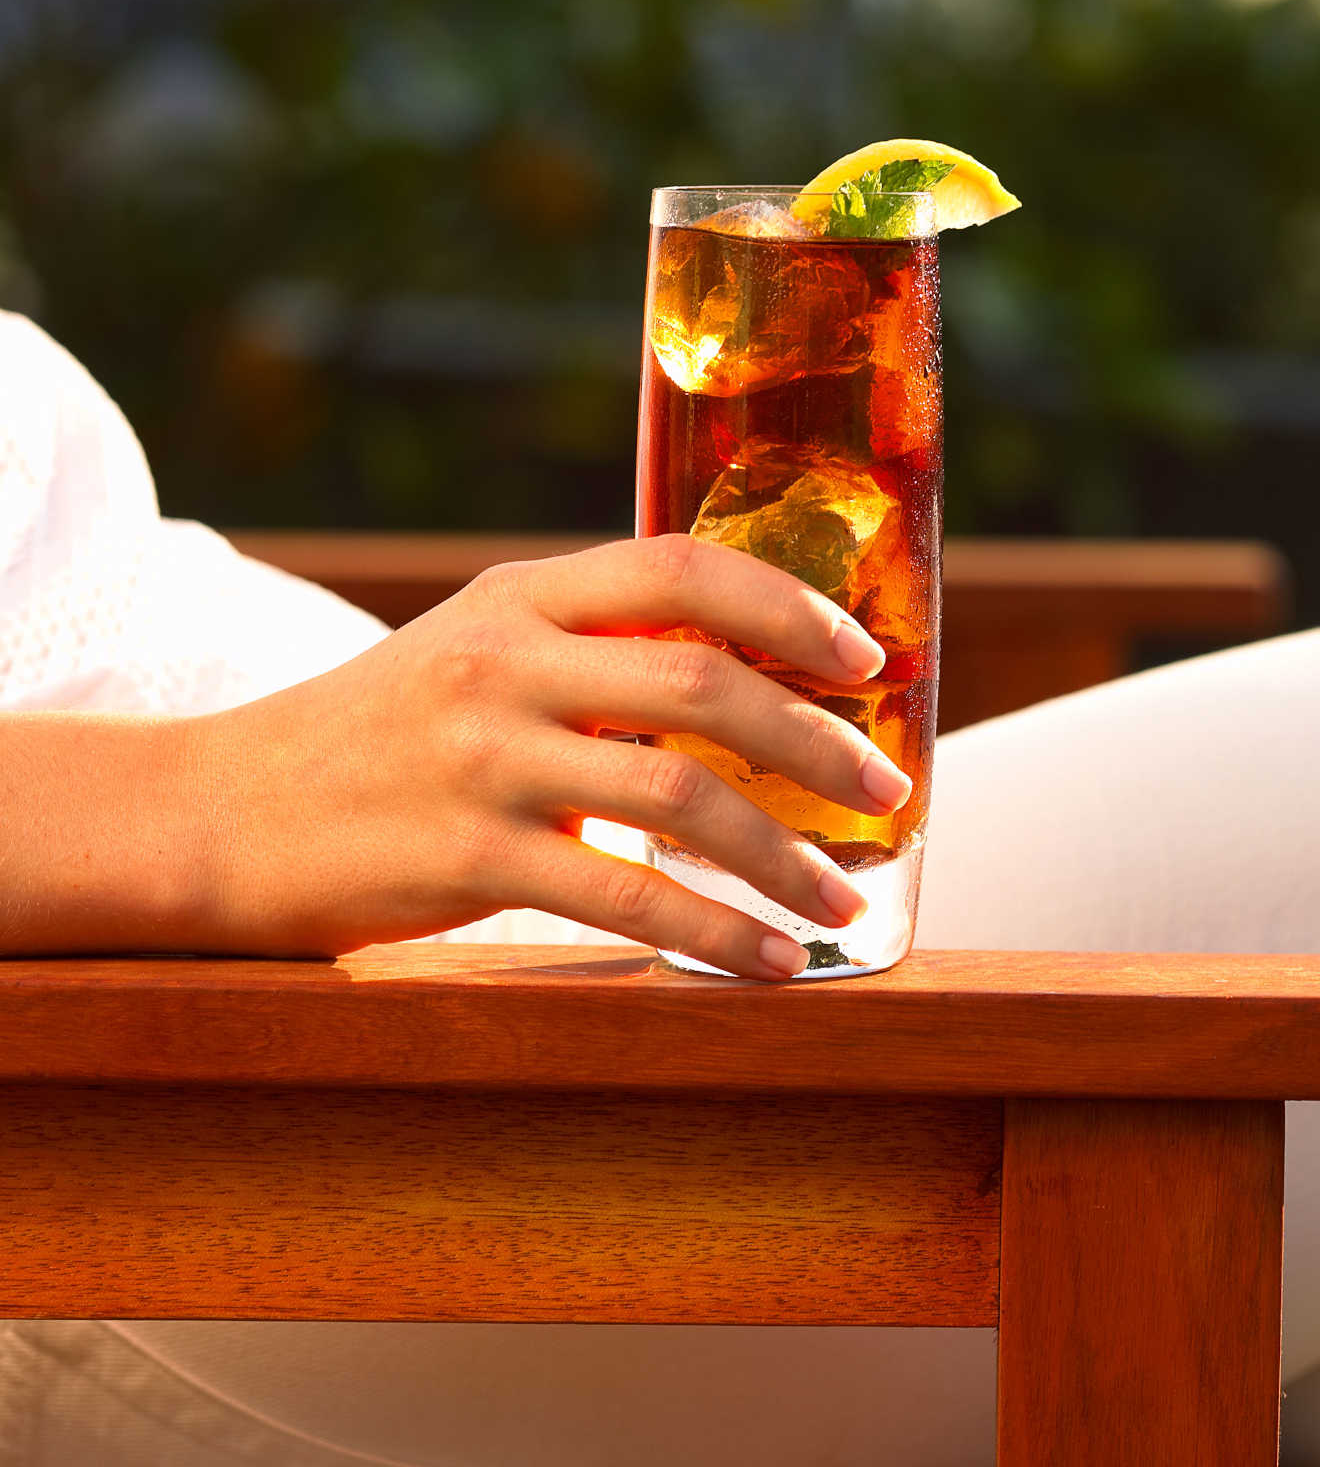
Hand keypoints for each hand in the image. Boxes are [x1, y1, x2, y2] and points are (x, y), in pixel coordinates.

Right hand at [182, 536, 907, 975]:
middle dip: (817, 740)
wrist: (218, 814)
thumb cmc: (378, 735)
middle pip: (703, 682)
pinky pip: (621, 897)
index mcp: (523, 597)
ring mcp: (482, 758)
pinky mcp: (463, 857)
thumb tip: (744, 683)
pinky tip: (766, 962)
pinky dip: (711, 932)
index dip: (789, 608)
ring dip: (783, 854)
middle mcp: (506, 660)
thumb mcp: (479, 651)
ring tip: (843, 897)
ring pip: (678, 794)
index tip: (865, 659)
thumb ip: (593, 650)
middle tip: (889, 789)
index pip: (682, 569)